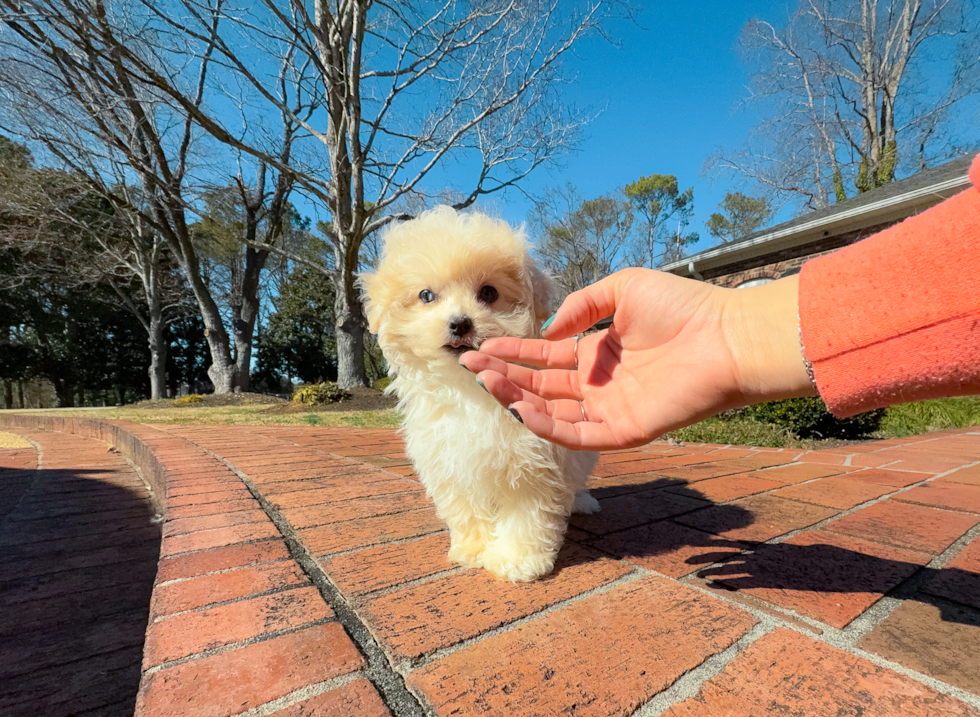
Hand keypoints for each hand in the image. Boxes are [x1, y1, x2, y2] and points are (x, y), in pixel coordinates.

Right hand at [459, 268, 815, 450]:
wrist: (727, 336)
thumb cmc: (682, 307)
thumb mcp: (621, 289)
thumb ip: (579, 306)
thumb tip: (547, 333)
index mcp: (596, 353)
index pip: (544, 356)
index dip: (512, 353)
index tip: (480, 347)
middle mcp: (598, 384)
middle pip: (540, 385)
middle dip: (504, 375)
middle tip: (469, 364)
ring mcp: (610, 409)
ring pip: (552, 411)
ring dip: (517, 399)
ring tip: (486, 382)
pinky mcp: (625, 430)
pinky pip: (579, 436)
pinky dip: (549, 427)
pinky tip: (522, 409)